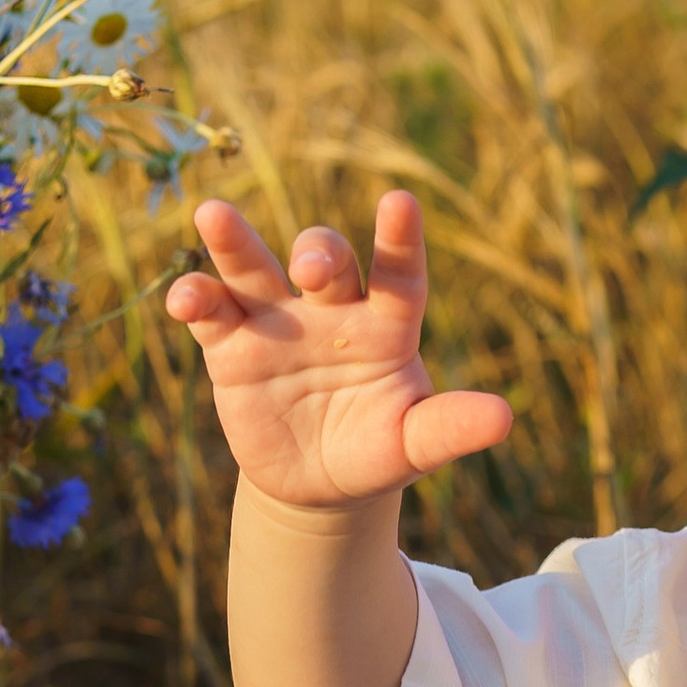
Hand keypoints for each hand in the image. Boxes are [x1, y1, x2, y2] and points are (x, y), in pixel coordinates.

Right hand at [163, 190, 511, 508]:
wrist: (317, 486)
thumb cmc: (376, 452)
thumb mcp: (414, 446)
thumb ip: (450, 427)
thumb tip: (503, 419)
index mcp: (387, 327)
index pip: (398, 275)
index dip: (399, 240)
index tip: (399, 201)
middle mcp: (332, 311)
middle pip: (325, 262)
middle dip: (319, 253)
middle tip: (312, 265)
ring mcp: (278, 322)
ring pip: (255, 269)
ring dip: (234, 243)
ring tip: (213, 215)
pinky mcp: (232, 347)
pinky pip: (212, 313)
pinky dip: (196, 299)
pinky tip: (183, 297)